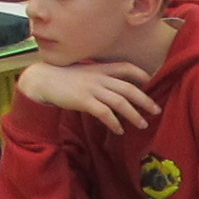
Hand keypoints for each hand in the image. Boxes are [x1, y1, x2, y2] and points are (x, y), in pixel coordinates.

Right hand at [18, 60, 159, 131]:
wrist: (41, 80)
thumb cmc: (62, 78)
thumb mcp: (84, 72)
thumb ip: (99, 77)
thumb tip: (114, 89)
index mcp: (100, 69)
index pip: (126, 67)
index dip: (140, 73)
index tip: (151, 81)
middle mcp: (98, 77)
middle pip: (128, 88)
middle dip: (145, 100)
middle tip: (157, 110)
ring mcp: (91, 89)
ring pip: (120, 102)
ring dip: (134, 115)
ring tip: (143, 124)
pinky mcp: (83, 101)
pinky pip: (104, 113)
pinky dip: (114, 123)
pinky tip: (119, 131)